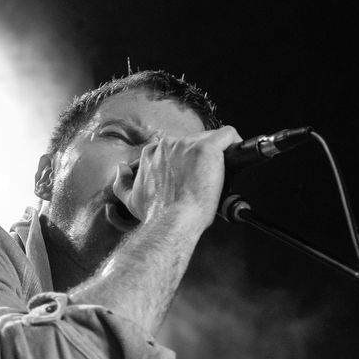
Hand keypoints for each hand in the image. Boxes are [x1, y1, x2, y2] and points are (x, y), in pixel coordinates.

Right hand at [116, 124, 239, 233]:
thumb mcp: (131, 200)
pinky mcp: (207, 147)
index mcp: (152, 153)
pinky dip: (235, 143)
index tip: (192, 177)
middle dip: (201, 159)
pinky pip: (228, 135)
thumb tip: (121, 169)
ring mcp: (188, 144)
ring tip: (220, 177)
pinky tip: (236, 158)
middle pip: (193, 142)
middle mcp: (168, 144)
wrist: (172, 222)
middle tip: (206, 181)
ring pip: (210, 139)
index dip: (186, 162)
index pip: (175, 148)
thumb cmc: (156, 215)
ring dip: (217, 156)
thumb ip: (122, 182)